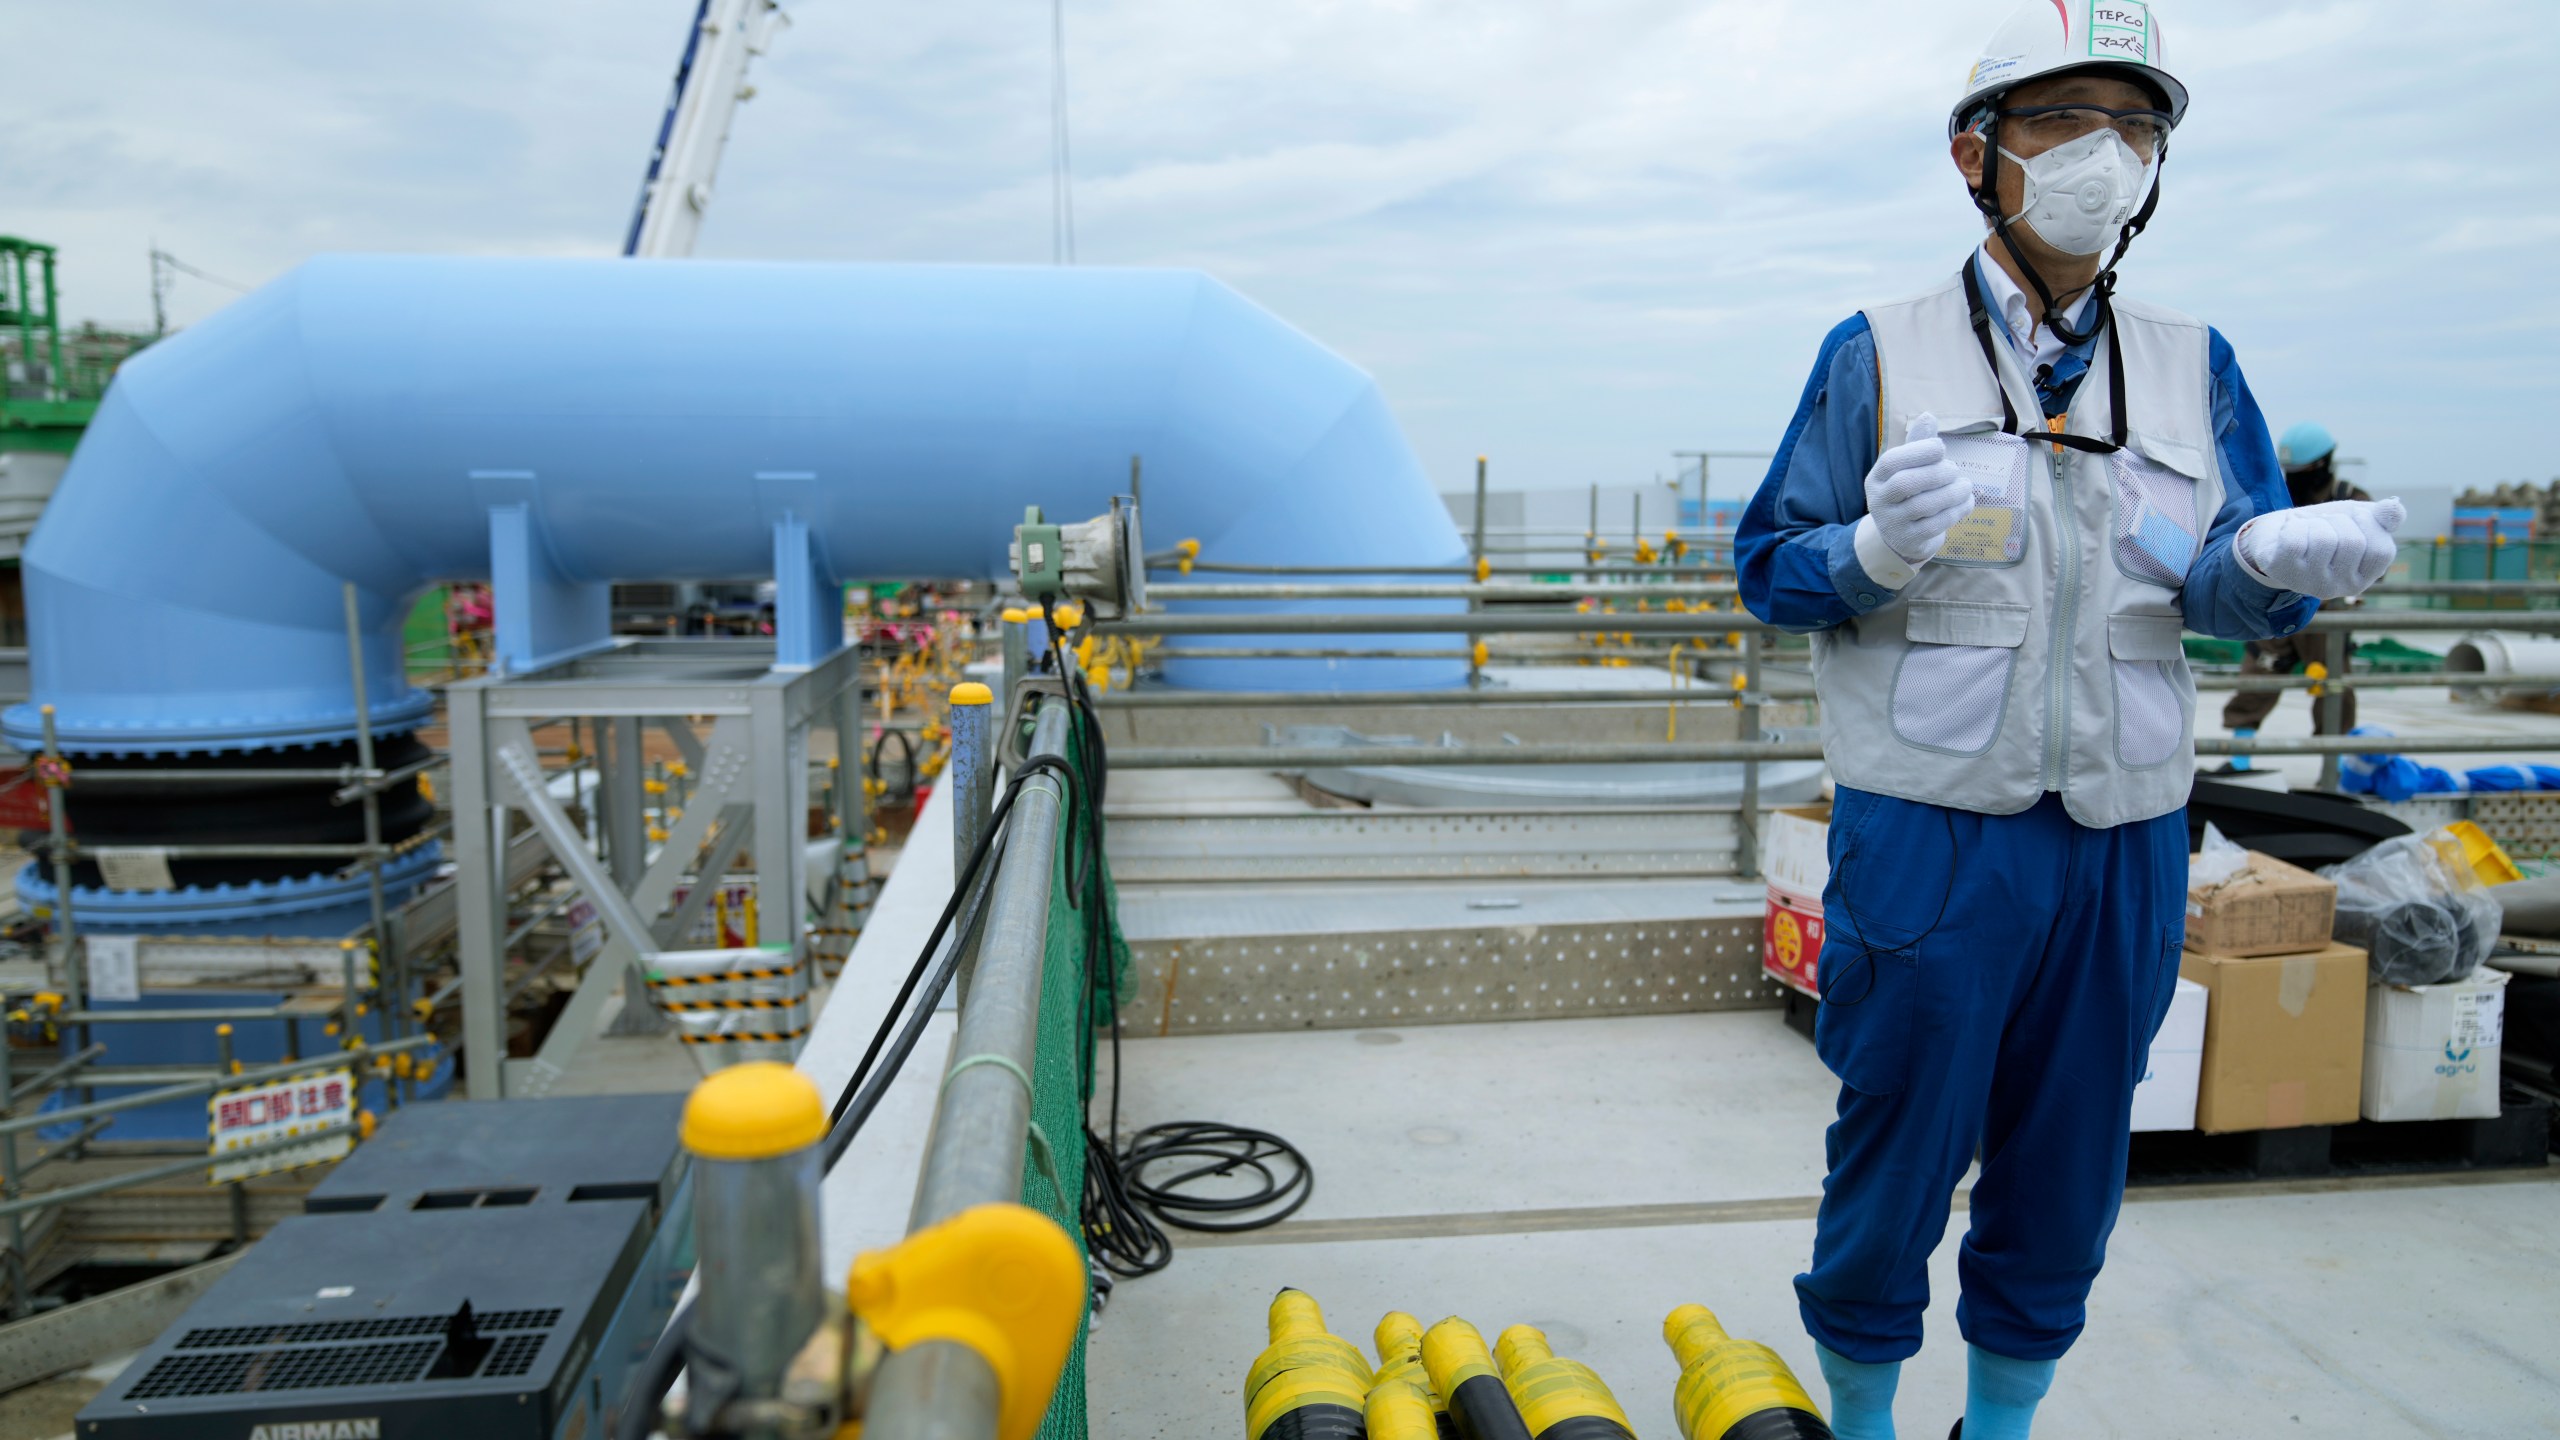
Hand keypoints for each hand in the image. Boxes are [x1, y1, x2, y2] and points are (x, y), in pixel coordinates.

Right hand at [1862, 414, 1975, 565]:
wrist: (1902, 535)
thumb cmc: (1909, 493)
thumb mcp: (1909, 468)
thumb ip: (1918, 443)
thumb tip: (1928, 415)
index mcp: (1876, 478)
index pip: (1892, 461)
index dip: (1919, 451)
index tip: (1941, 447)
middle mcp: (1879, 501)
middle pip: (1905, 484)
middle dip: (1937, 473)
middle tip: (1955, 469)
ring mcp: (1892, 523)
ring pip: (1923, 505)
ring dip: (1952, 492)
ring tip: (1966, 485)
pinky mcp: (1909, 540)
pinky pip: (1935, 525)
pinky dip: (1956, 511)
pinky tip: (1967, 502)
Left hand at [2238, 498, 2405, 599]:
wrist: (2278, 532)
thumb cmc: (2325, 528)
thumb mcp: (2360, 519)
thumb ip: (2383, 517)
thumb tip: (2396, 508)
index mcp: (2365, 576)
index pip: (2382, 551)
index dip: (2367, 524)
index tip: (2352, 518)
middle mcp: (2339, 587)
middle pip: (2352, 542)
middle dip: (2337, 521)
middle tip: (2323, 524)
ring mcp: (2310, 583)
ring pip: (2324, 539)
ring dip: (2314, 523)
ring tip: (2306, 529)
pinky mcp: (2283, 571)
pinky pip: (2296, 540)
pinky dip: (2293, 526)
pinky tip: (2288, 533)